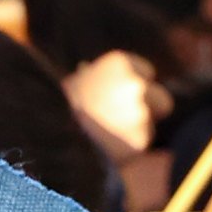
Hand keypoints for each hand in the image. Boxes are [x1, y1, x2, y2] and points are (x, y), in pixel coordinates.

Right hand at [64, 49, 173, 209]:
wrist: (48, 134)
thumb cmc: (60, 106)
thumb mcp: (78, 81)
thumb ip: (99, 77)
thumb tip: (99, 72)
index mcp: (122, 63)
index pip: (147, 73)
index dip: (136, 86)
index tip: (122, 94)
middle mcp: (136, 84)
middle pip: (163, 100)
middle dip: (150, 110)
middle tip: (123, 119)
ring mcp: (141, 112)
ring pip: (150, 125)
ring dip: (136, 131)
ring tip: (105, 134)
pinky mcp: (141, 139)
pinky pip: (142, 144)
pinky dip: (129, 149)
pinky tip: (107, 146)